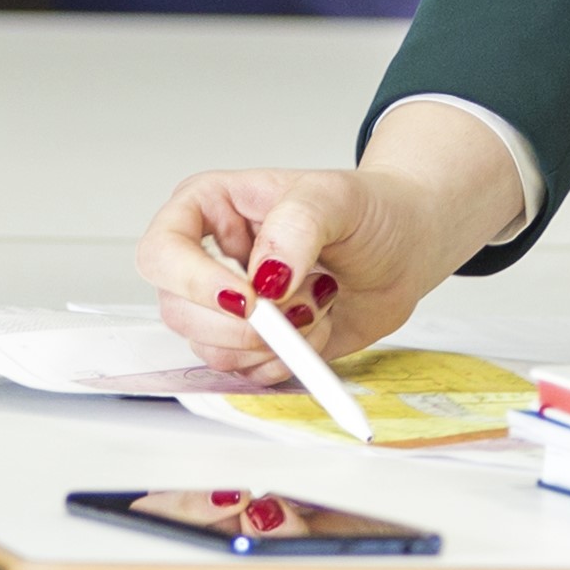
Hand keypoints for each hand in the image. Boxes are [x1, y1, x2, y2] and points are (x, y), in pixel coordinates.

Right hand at [133, 117, 509, 373]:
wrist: (407, 247)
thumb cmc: (369, 210)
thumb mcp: (336, 198)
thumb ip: (296, 226)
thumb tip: (265, 277)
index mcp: (208, 208)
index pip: (162, 251)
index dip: (194, 282)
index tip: (248, 299)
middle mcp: (207, 259)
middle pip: (178, 311)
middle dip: (243, 324)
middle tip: (297, 308)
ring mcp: (227, 306)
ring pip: (211, 349)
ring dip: (274, 341)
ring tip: (318, 303)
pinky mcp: (254, 343)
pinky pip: (247, 372)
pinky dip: (289, 360)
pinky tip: (317, 326)